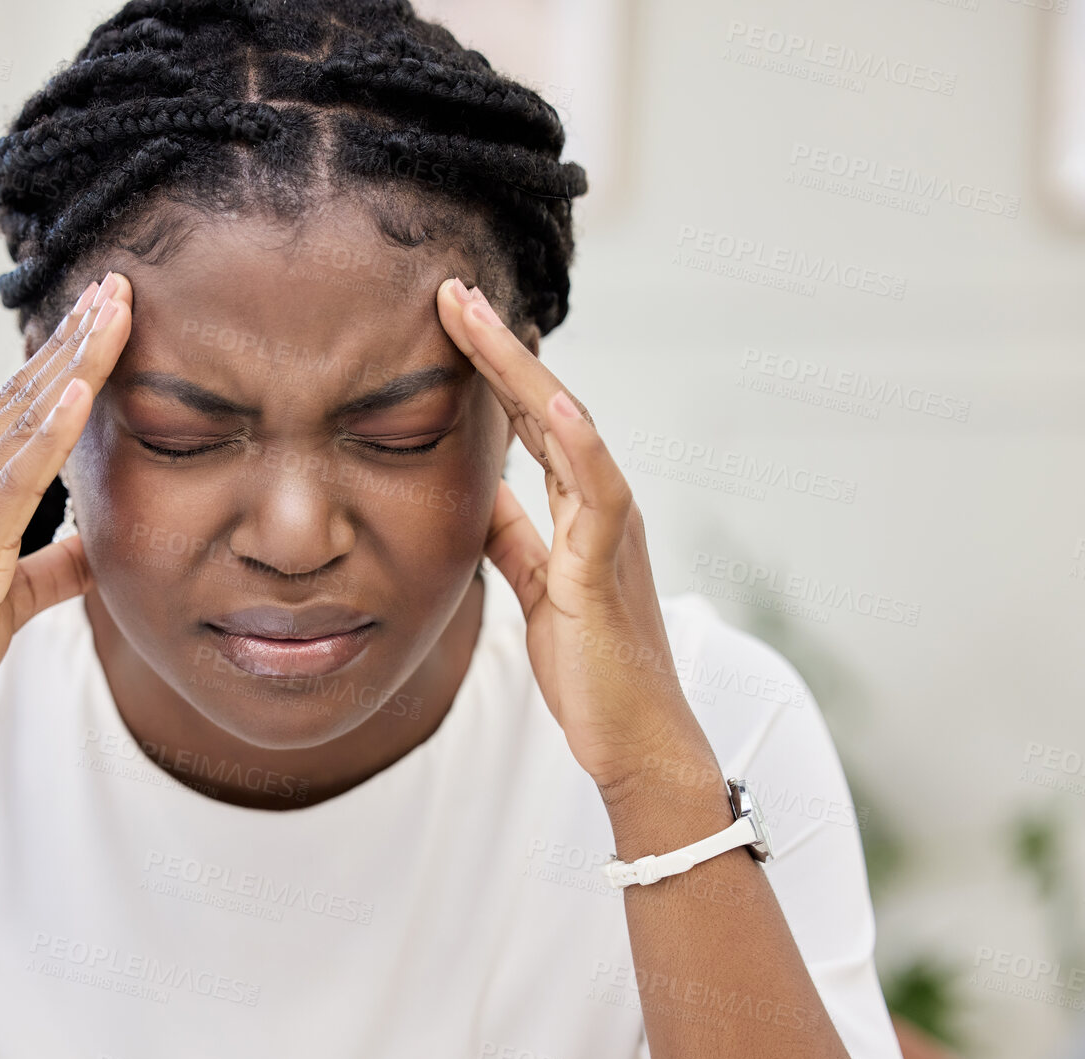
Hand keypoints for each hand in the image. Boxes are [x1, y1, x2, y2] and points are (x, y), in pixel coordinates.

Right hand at [0, 272, 133, 776]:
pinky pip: (15, 478)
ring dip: (73, 361)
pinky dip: (49, 430)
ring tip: (113, 309)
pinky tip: (80, 390)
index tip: (105, 315)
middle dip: (74, 337)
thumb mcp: (8, 601)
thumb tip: (97, 548)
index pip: (20, 409)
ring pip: (22, 419)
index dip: (64, 359)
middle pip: (22, 394)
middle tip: (118, 283)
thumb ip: (51, 567)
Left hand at [435, 277, 715, 797]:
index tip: (449, 323)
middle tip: (451, 292)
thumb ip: (513, 536)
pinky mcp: (608, 566)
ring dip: (522, 369)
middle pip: (546, 406)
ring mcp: (609, 530)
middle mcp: (600, 505)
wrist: (635, 742)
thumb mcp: (533, 588)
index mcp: (578, 510)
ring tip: (475, 316)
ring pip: (568, 428)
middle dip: (498, 347)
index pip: (531, 422)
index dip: (492, 370)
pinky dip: (576, 441)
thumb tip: (478, 493)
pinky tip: (549, 398)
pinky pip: (597, 491)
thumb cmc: (590, 671)